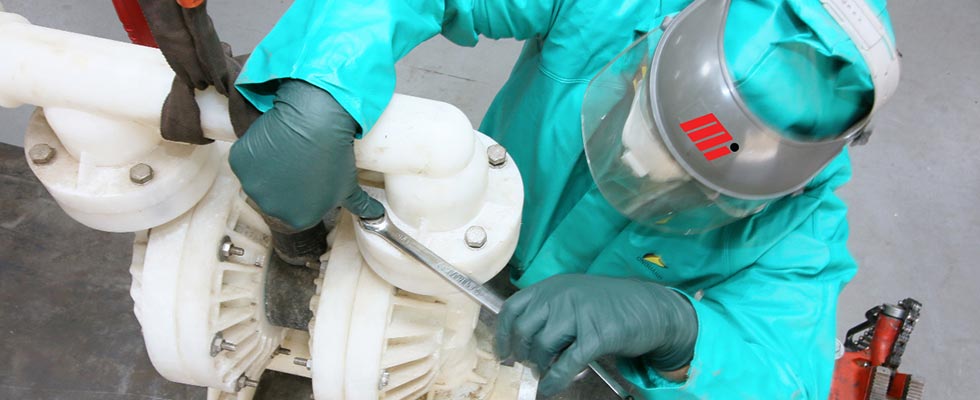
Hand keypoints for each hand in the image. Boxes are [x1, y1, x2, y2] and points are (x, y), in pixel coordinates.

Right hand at [229, 79, 382, 229]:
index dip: (303, 190)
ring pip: (258, 177)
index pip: (297, 209)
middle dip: (283, 181)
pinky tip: (273, 140)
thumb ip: (360, 207)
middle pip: (275, 195)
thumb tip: (376, 217)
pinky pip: (246, 157)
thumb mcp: (350, 186)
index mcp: (298, 219)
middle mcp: (272, 208)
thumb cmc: (334, 156)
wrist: (314, 122)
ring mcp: (252, 186)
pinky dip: (255, 150)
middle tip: (298, 161)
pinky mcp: (239, 162)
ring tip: (286, 149)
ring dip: (268, 166)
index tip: (309, 175)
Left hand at [495, 274, 697, 395]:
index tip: (502, 353)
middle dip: (523, 354)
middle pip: (524, 331)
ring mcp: (579, 314)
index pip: (513, 308)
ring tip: (547, 373)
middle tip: (530, 365)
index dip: (502, 334)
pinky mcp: (597, 336)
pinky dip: (554, 381)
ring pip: (543, 348)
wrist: (651, 308)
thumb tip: (523, 343)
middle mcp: (562, 296)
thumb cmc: (611, 306)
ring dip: (541, 367)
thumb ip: (550, 310)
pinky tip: (549, 391)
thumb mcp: (575, 297)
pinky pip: (566, 364)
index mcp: (553, 286)